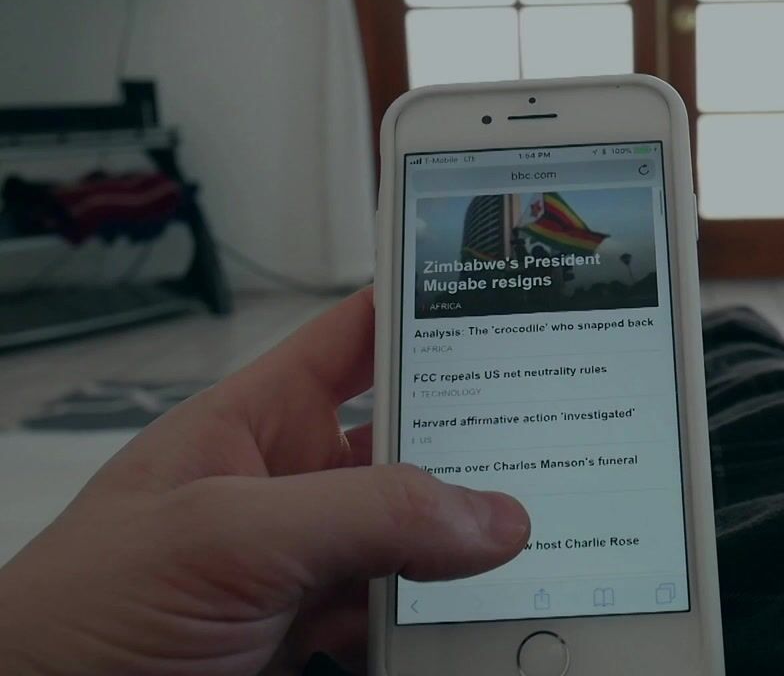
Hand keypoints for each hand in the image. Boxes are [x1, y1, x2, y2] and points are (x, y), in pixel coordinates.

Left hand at [0, 289, 529, 674]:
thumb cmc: (77, 617)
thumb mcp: (221, 537)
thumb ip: (361, 514)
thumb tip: (489, 515)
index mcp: (256, 423)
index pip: (357, 340)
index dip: (426, 311)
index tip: (509, 298)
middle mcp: (294, 490)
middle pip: (412, 450)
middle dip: (476, 450)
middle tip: (552, 447)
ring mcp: (310, 570)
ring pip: (421, 542)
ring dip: (470, 549)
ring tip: (532, 544)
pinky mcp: (322, 640)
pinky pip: (408, 619)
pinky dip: (447, 622)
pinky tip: (477, 617)